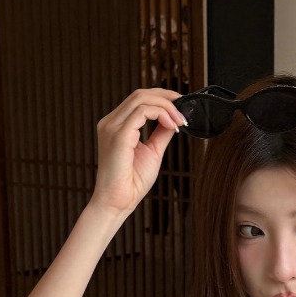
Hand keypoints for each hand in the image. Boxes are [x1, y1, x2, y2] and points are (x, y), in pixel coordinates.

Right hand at [89, 87, 187, 216]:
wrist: (119, 202)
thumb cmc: (131, 182)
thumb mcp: (153, 151)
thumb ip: (161, 133)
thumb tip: (173, 119)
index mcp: (116, 125)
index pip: (138, 100)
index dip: (162, 99)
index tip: (180, 109)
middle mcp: (111, 123)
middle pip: (140, 94)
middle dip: (166, 97)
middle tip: (184, 109)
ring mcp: (112, 127)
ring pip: (142, 99)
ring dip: (166, 106)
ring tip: (180, 121)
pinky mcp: (118, 134)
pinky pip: (142, 112)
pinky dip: (161, 114)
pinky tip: (172, 126)